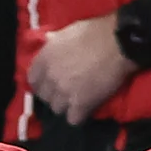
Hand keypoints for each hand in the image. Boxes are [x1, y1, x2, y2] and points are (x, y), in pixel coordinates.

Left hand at [25, 15, 140, 126]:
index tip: (51, 83)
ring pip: (57, 109)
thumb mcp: (69, 31)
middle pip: (45, 97)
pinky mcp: (80, 104)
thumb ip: (55, 40)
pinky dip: (79, 116)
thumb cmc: (95, 32)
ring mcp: (64, 92)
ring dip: (66, 106)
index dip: (42, 83)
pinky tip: (86, 109)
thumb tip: (48, 39)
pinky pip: (73, 119)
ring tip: (78, 101)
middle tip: (67, 92)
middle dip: (54, 96)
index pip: (32, 80)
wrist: (118, 43)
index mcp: (45, 58)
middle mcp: (50, 76)